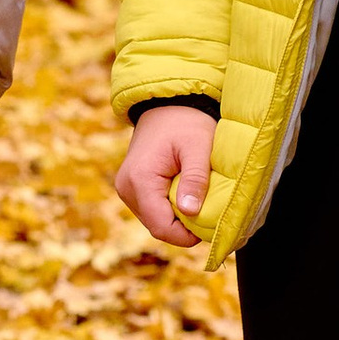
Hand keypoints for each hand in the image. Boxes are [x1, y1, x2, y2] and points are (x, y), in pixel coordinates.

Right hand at [116, 104, 213, 249]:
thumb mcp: (198, 147)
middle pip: (159, 227)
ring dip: (179, 217)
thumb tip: (191, 212)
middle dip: (185, 226)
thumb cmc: (185, 122)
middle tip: (209, 209)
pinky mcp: (132, 188)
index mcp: (139, 181)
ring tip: (198, 197)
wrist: (166, 104)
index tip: (212, 224)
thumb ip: (195, 179)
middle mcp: (126, 189)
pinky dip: (172, 208)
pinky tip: (186, 193)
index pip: (162, 228)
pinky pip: (154, 210)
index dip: (188, 235)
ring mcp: (126, 190)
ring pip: (156, 221)